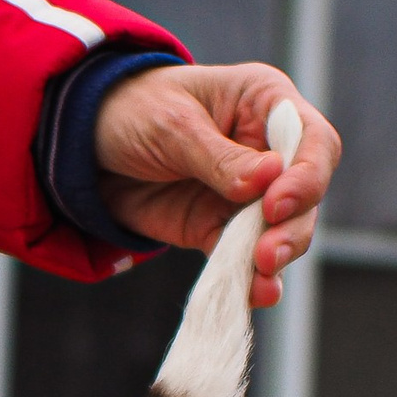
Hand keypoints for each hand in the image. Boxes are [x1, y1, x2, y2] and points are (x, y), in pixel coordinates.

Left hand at [94, 63, 338, 307]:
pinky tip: (255, 293)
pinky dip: (250, 278)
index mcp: (264, 103)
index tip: (276, 204)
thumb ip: (219, 156)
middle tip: (267, 253)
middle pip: (305, 193)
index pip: (312, 140)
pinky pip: (243, 257)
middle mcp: (267, 149)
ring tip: (260, 277)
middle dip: (292, 226)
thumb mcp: (172, 124)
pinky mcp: (219, 228)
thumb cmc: (133, 111)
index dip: (305, 176)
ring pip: (282, 230)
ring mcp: (247, 194)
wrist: (83, 147)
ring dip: (276, 256)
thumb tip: (269, 179)